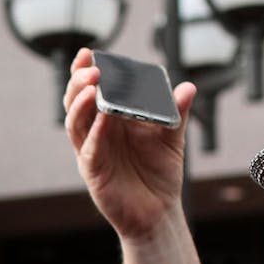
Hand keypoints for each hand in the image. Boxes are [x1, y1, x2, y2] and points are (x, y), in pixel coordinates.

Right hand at [63, 48, 196, 240]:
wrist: (159, 211)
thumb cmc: (160, 173)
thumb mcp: (172, 137)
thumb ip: (177, 112)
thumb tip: (188, 88)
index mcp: (111, 118)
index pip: (92, 89)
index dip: (85, 70)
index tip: (89, 52)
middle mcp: (96, 132)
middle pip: (76, 101)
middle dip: (79, 82)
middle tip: (91, 68)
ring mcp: (92, 151)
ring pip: (75, 122)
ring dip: (81, 103)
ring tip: (92, 86)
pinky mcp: (94, 172)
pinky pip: (89, 149)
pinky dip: (94, 132)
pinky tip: (103, 118)